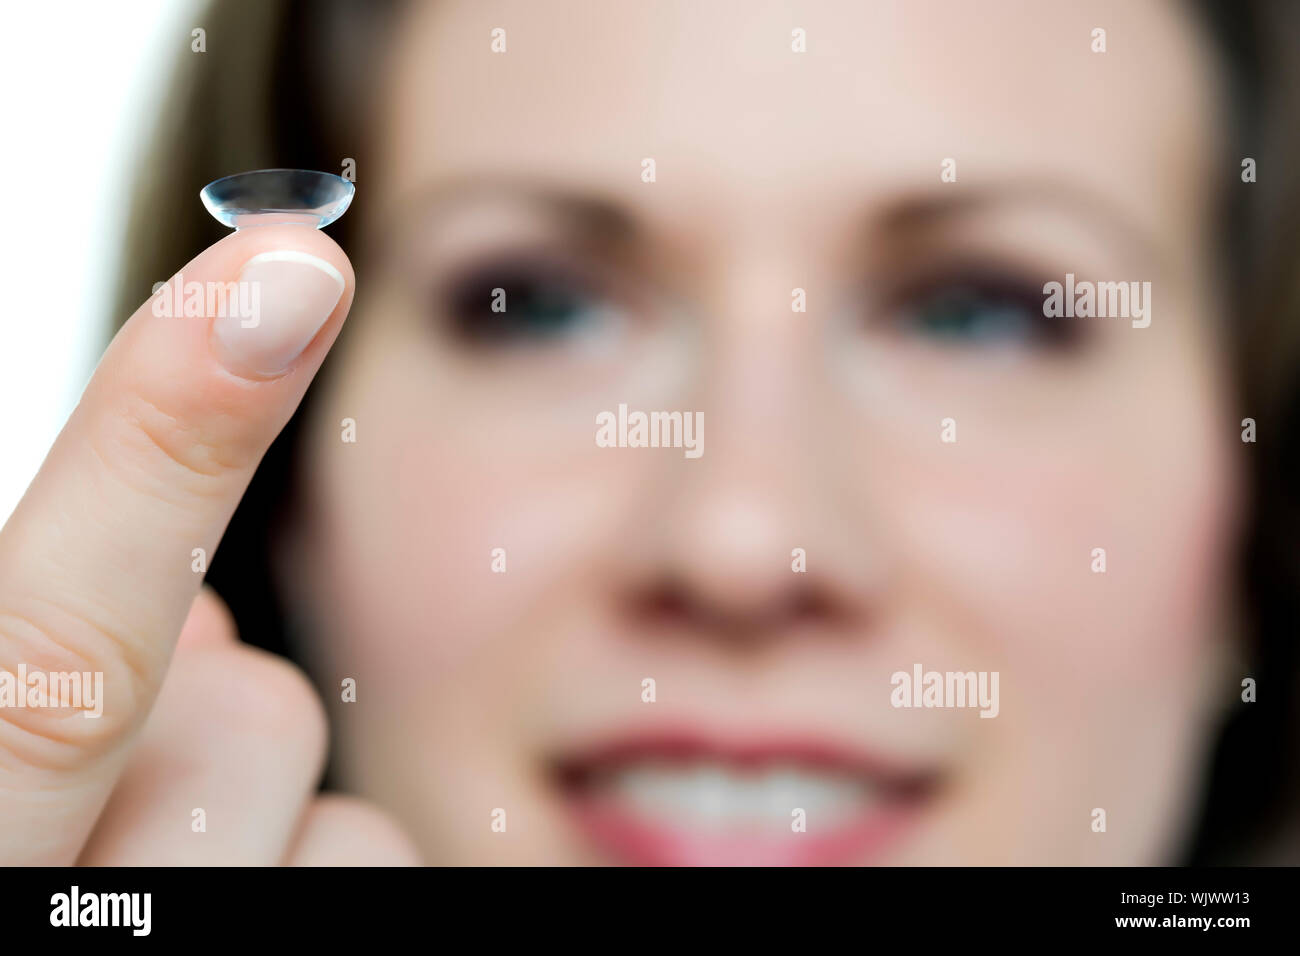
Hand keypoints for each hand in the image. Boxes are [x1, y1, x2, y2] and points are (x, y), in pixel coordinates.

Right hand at [0, 225, 417, 864]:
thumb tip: (199, 603)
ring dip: (255, 825)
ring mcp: (208, 939)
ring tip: (153, 876)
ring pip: (330, 807)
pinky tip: (227, 901)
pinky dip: (316, 871)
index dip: (161, 451)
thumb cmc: (14, 841)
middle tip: (107, 802)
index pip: (48, 652)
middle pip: (245, 712)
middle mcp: (75, 904)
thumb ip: (50, 666)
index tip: (287, 266)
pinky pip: (380, 862)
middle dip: (199, 712)